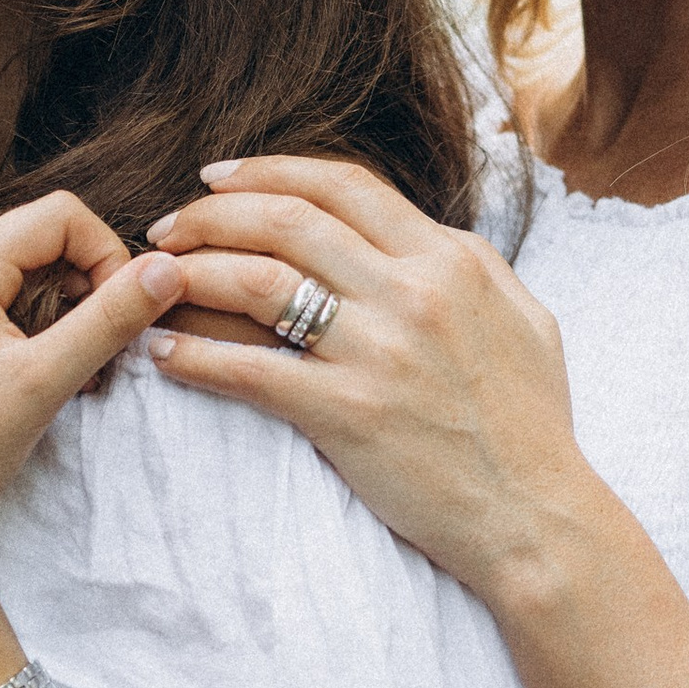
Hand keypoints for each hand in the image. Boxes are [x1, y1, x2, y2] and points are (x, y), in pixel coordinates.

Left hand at [0, 195, 186, 687]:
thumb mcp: (46, 379)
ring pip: (28, 270)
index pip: (63, 215)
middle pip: (45, 237)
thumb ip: (111, 318)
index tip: (122, 316)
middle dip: (89, 285)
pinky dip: (39, 326)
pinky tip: (50, 377)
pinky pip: (3, 299)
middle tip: (104, 351)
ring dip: (68, 309)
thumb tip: (169, 267)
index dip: (108, 254)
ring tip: (81, 372)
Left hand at [142, 157, 592, 611]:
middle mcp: (414, 292)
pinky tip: (163, 355)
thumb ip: (471, 267)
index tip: (217, 178)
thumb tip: (426, 237)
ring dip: (192, 274)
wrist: (536, 516)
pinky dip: (197, 357)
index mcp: (451, 259)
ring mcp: (379, 351)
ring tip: (152, 282)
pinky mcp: (348, 413)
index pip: (344, 185)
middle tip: (166, 225)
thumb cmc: (532, 425)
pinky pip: (251, 370)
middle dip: (210, 213)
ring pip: (258, 282)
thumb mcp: (524, 318)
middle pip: (287, 220)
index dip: (268, 171)